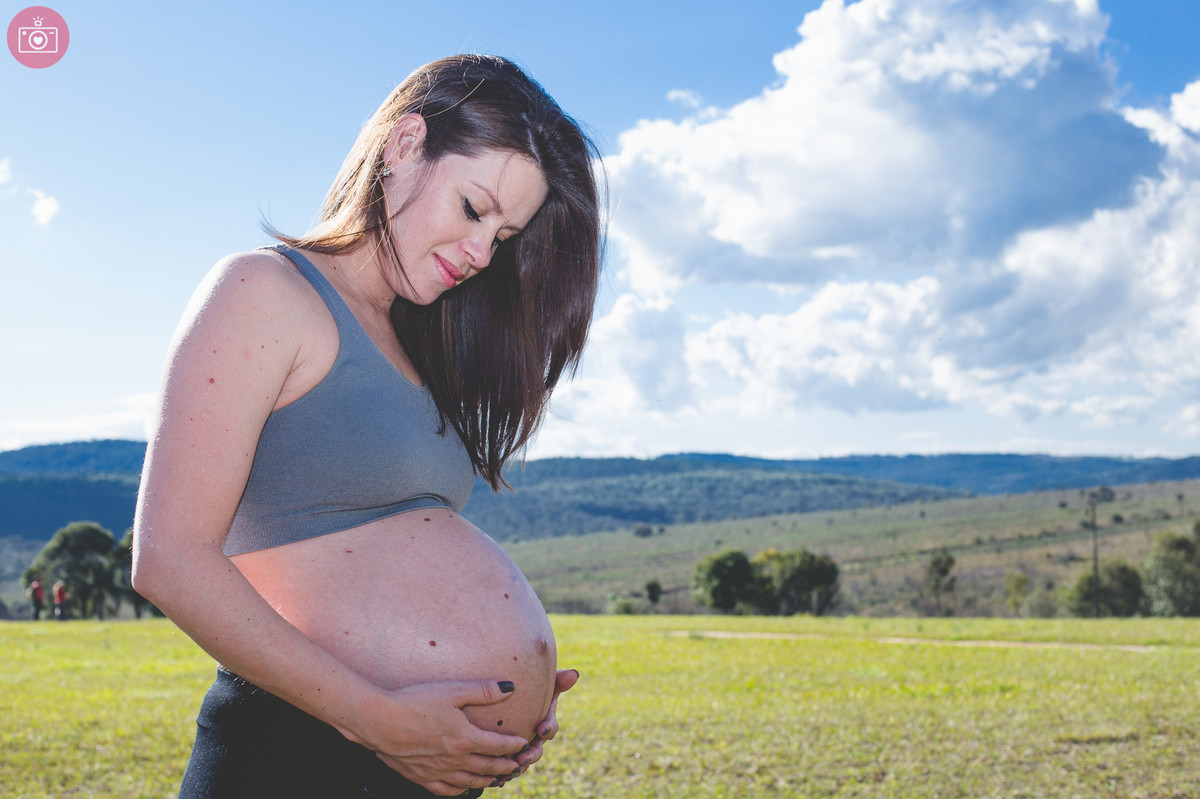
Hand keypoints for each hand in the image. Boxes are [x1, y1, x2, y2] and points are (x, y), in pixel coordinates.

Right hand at [364, 679, 530, 795]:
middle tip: (516, 765)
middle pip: (488, 767)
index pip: (498, 746)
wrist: (379, 721)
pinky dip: (461, 789)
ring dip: (487, 780)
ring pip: (470, 781)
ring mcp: (438, 772)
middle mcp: (455, 760)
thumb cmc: (415, 702)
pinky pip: (447, 790)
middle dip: (505, 766)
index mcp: (465, 739)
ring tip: (496, 777)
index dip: (513, 745)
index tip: (522, 743)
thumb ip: (483, 690)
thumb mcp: (452, 690)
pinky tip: (464, 785)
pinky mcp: (421, 778)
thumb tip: (510, 688)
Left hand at [494, 668, 579, 787]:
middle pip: (537, 750)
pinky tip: (498, 780)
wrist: (503, 704)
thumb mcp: (542, 685)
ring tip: (509, 772)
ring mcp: (522, 748)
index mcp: (544, 722)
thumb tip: (574, 673)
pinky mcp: (508, 756)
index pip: (550, 728)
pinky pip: (508, 768)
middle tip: (522, 759)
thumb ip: (557, 680)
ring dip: (517, 768)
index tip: (542, 729)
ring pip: (523, 762)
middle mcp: (535, 738)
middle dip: (531, 755)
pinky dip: (504, 774)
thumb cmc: (528, 690)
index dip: (548, 729)